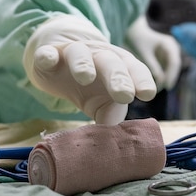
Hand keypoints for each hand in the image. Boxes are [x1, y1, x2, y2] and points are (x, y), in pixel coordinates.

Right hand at [23, 15, 156, 125]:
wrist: (60, 65)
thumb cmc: (91, 87)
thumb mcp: (102, 104)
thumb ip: (110, 118)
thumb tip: (116, 143)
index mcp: (119, 66)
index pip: (135, 70)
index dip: (141, 80)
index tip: (147, 94)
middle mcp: (99, 55)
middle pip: (110, 62)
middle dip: (118, 77)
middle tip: (125, 95)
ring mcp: (73, 53)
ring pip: (79, 53)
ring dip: (83, 64)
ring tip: (85, 77)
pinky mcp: (50, 55)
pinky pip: (48, 53)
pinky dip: (47, 55)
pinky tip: (48, 60)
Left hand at [127, 16, 182, 89]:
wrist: (133, 32)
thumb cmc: (138, 40)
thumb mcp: (144, 52)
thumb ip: (152, 65)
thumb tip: (161, 81)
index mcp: (169, 44)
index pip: (174, 62)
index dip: (172, 75)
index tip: (166, 86)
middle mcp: (172, 50)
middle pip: (174, 67)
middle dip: (168, 79)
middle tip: (159, 90)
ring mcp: (169, 55)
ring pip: (171, 71)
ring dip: (165, 80)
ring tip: (155, 90)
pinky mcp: (164, 60)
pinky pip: (165, 71)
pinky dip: (161, 78)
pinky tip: (154, 86)